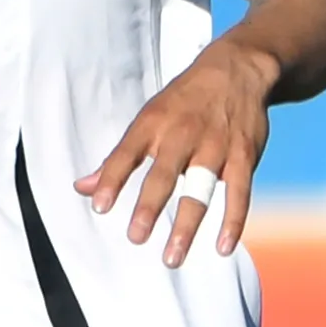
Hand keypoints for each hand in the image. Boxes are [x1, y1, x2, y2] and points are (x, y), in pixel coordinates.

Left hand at [76, 41, 276, 268]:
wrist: (237, 69)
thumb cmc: (183, 102)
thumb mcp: (148, 119)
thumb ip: (118, 159)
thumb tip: (82, 188)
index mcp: (153, 123)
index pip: (127, 153)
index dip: (112, 179)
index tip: (99, 206)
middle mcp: (183, 133)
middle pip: (164, 174)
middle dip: (149, 207)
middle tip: (135, 237)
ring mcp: (215, 145)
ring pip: (200, 189)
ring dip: (187, 225)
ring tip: (172, 257)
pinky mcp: (244, 155)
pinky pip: (239, 193)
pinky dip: (233, 221)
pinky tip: (222, 247)